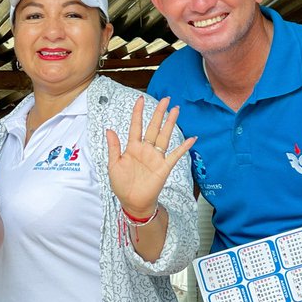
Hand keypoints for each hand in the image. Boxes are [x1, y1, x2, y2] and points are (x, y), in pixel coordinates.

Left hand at [105, 96, 195, 217]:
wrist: (132, 201)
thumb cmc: (121, 184)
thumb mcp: (113, 164)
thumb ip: (113, 147)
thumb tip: (109, 129)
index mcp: (132, 147)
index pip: (136, 126)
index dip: (138, 113)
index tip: (140, 99)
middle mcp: (146, 149)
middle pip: (154, 127)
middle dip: (159, 113)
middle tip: (166, 99)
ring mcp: (156, 157)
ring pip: (164, 136)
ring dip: (170, 123)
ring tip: (176, 110)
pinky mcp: (164, 167)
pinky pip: (175, 155)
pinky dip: (183, 147)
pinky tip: (191, 139)